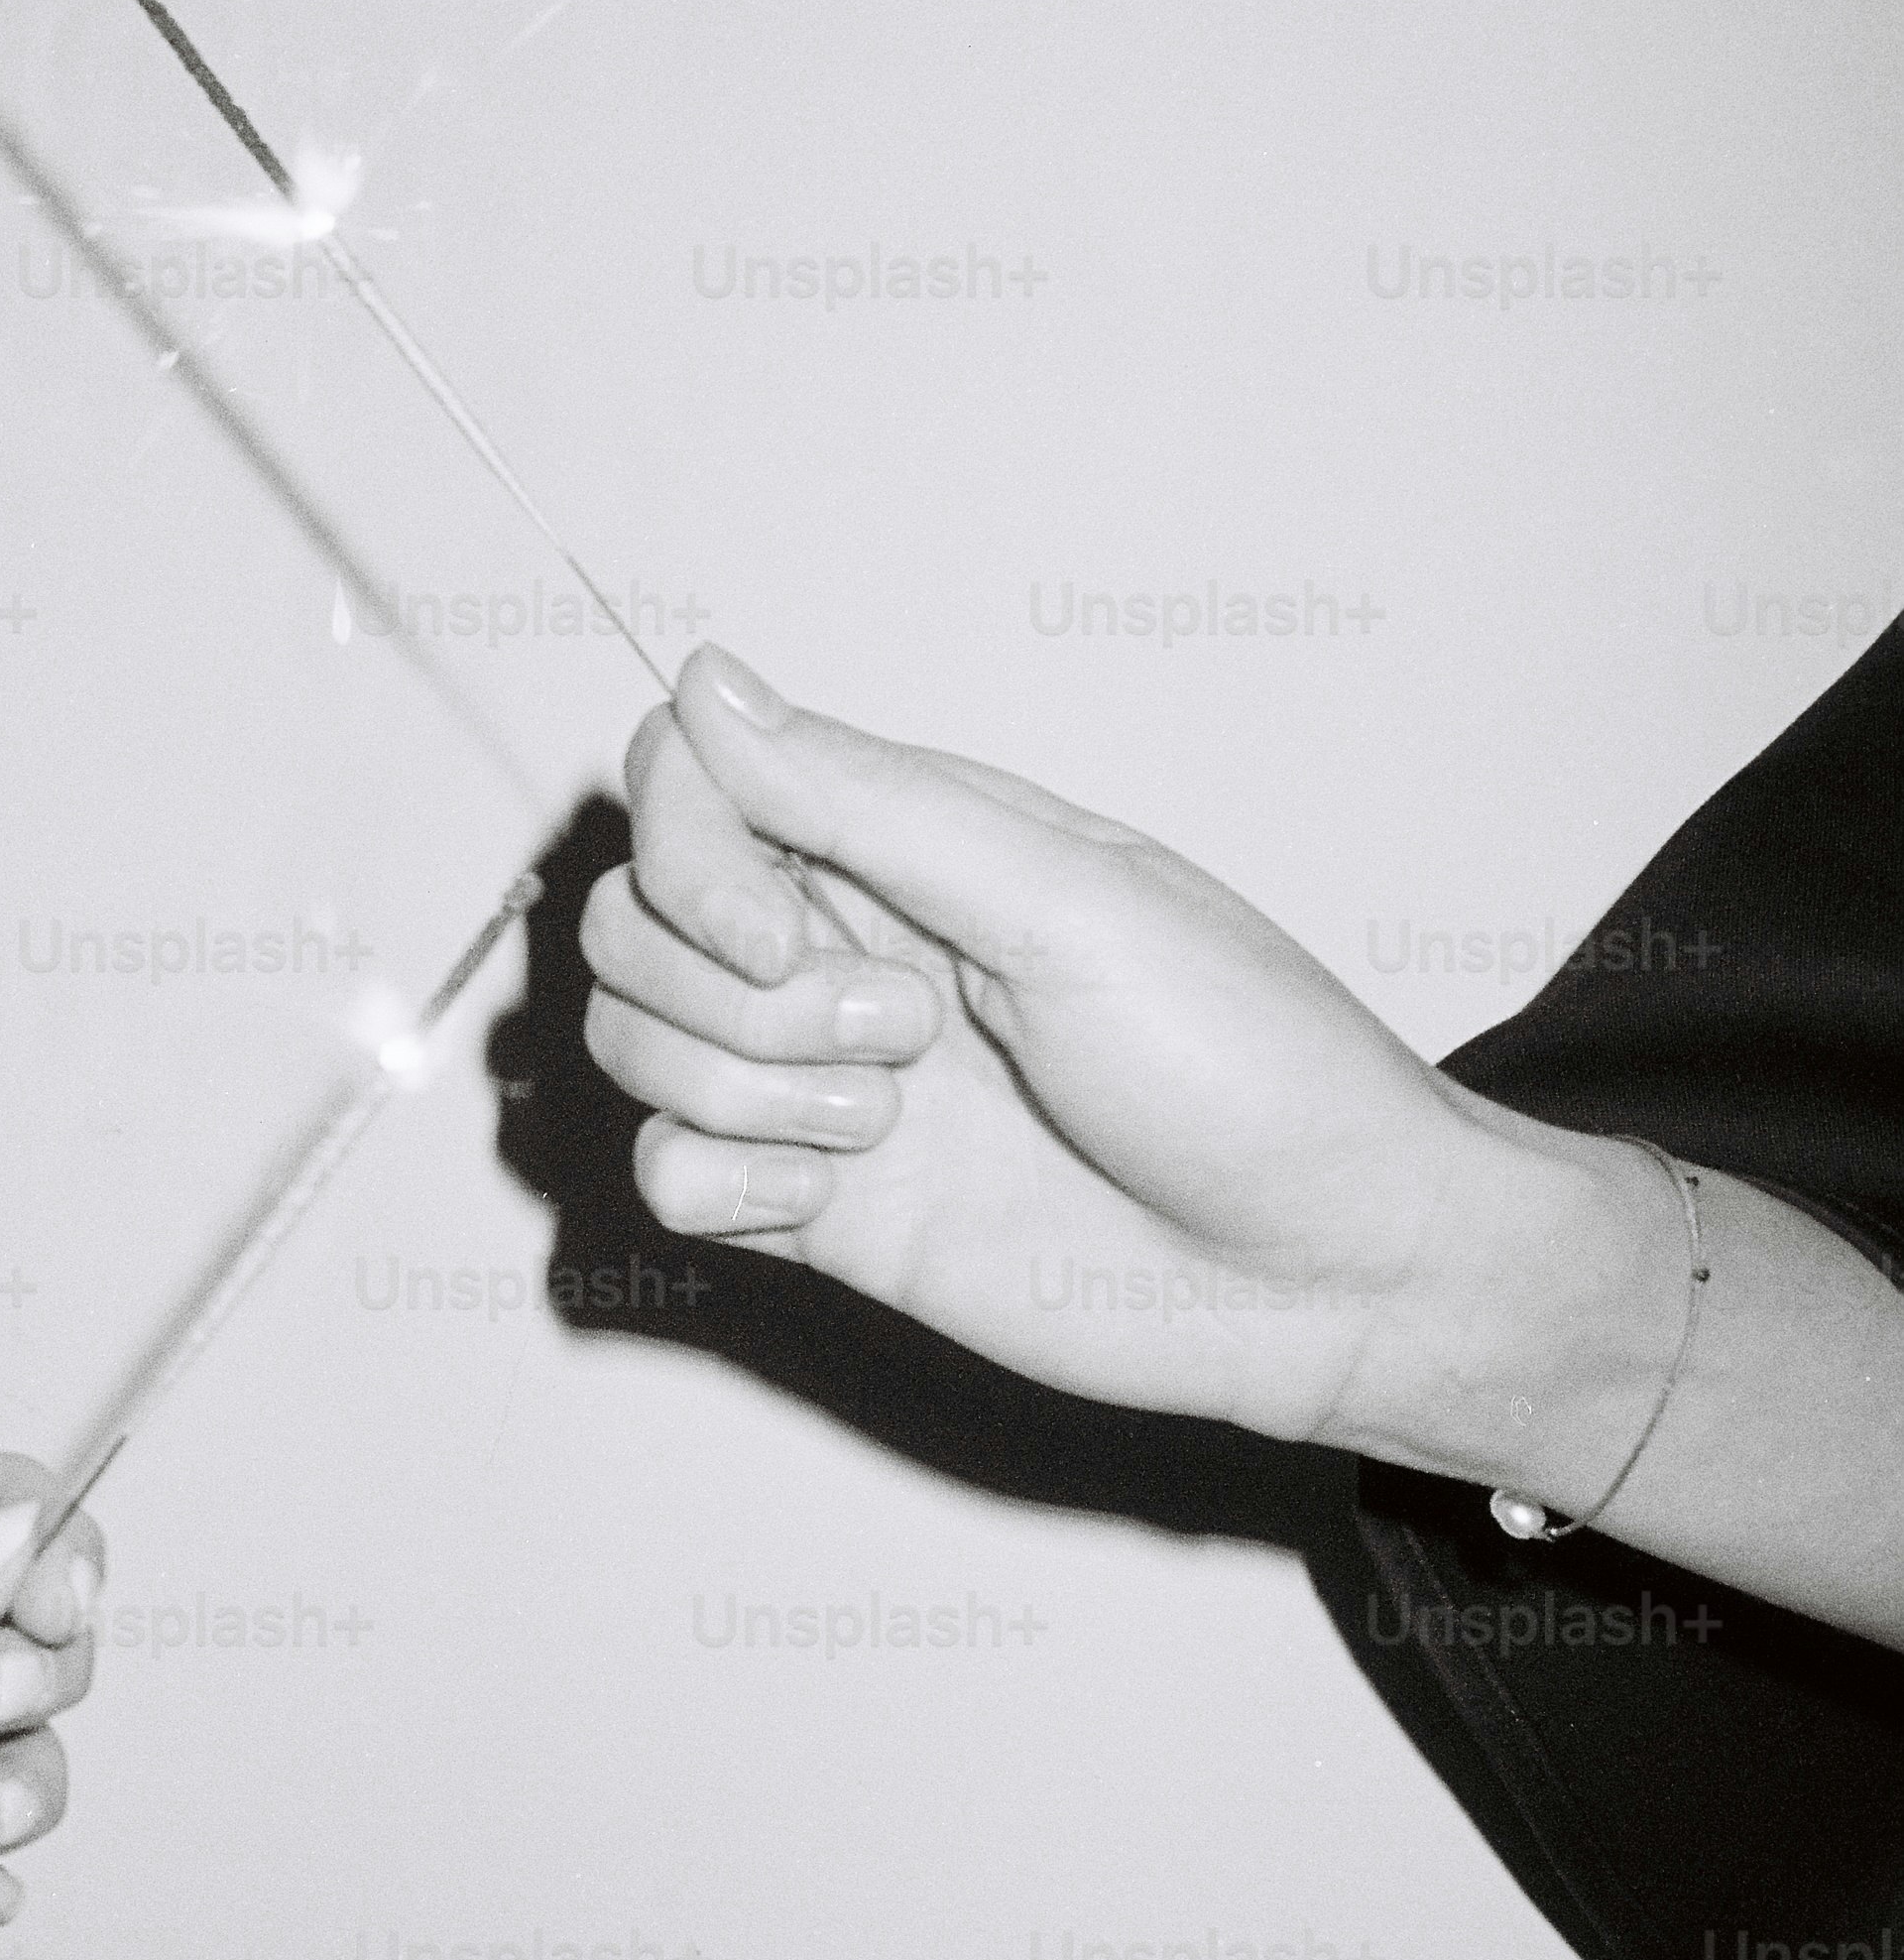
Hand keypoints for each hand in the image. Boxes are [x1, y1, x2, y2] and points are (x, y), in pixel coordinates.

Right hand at [581, 647, 1659, 1459]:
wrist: (1326, 1278)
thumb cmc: (1251, 1071)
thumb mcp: (1067, 902)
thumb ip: (867, 798)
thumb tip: (706, 680)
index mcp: (912, 845)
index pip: (686, 783)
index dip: (685, 853)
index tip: (782, 936)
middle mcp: (849, 951)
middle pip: (634, 921)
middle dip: (724, 990)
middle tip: (900, 1040)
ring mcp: (823, 1082)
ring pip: (632, 1044)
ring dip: (742, 1086)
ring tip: (897, 1121)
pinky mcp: (819, 1210)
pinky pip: (665, 1174)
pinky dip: (725, 1184)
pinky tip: (841, 1198)